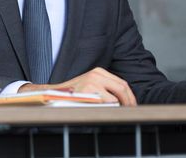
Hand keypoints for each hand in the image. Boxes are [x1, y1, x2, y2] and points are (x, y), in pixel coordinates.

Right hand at [18, 67, 136, 105]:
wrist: (54, 94)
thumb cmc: (74, 93)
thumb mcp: (91, 85)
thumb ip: (105, 87)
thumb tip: (124, 99)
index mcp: (99, 72)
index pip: (122, 83)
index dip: (130, 96)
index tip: (132, 105)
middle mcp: (97, 74)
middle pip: (123, 88)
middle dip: (130, 102)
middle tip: (131, 111)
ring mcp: (92, 82)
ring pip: (117, 97)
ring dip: (120, 106)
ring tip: (119, 113)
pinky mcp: (88, 91)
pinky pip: (108, 102)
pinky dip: (110, 109)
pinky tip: (107, 112)